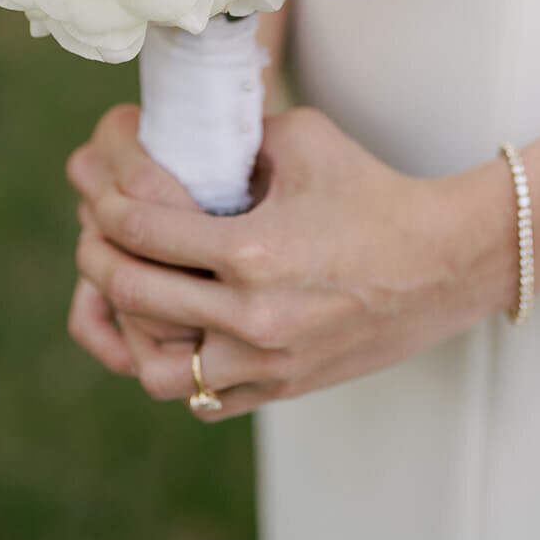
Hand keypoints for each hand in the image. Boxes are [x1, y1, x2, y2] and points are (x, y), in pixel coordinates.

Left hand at [66, 102, 516, 418]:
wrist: (444, 261)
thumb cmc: (373, 190)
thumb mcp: (302, 139)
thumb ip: (235, 140)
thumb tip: (178, 140)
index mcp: (252, 250)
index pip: (143, 233)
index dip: (107, 209)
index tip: (100, 194)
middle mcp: (251, 315)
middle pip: (134, 295)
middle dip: (98, 258)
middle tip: (95, 237)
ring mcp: (266, 361)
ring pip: (157, 371)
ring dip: (129, 331)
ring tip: (129, 297)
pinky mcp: (283, 386)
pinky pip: (205, 400)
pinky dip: (179, 371)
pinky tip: (175, 334)